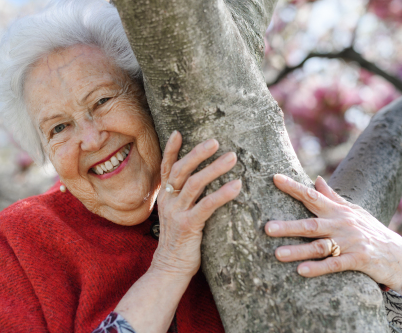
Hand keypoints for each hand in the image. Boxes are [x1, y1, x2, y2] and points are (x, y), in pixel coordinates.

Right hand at [150, 131, 240, 279]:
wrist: (170, 268)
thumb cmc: (180, 240)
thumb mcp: (177, 214)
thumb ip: (185, 197)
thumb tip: (201, 180)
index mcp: (165, 197)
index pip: (166, 168)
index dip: (170, 150)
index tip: (177, 133)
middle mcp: (168, 202)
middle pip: (181, 170)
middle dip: (198, 153)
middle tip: (216, 141)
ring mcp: (176, 213)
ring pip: (194, 184)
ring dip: (214, 168)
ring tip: (232, 157)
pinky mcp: (188, 226)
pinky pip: (206, 205)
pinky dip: (222, 193)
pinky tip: (236, 186)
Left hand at [266, 174, 401, 297]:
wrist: (399, 255)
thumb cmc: (369, 230)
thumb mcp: (352, 211)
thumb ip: (332, 197)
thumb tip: (316, 179)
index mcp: (337, 211)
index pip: (312, 196)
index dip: (293, 187)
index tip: (275, 178)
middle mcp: (341, 224)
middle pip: (311, 224)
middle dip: (288, 226)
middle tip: (266, 228)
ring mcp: (350, 242)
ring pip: (319, 246)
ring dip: (298, 251)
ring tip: (277, 254)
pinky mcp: (359, 260)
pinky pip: (335, 265)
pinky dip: (319, 268)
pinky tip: (302, 271)